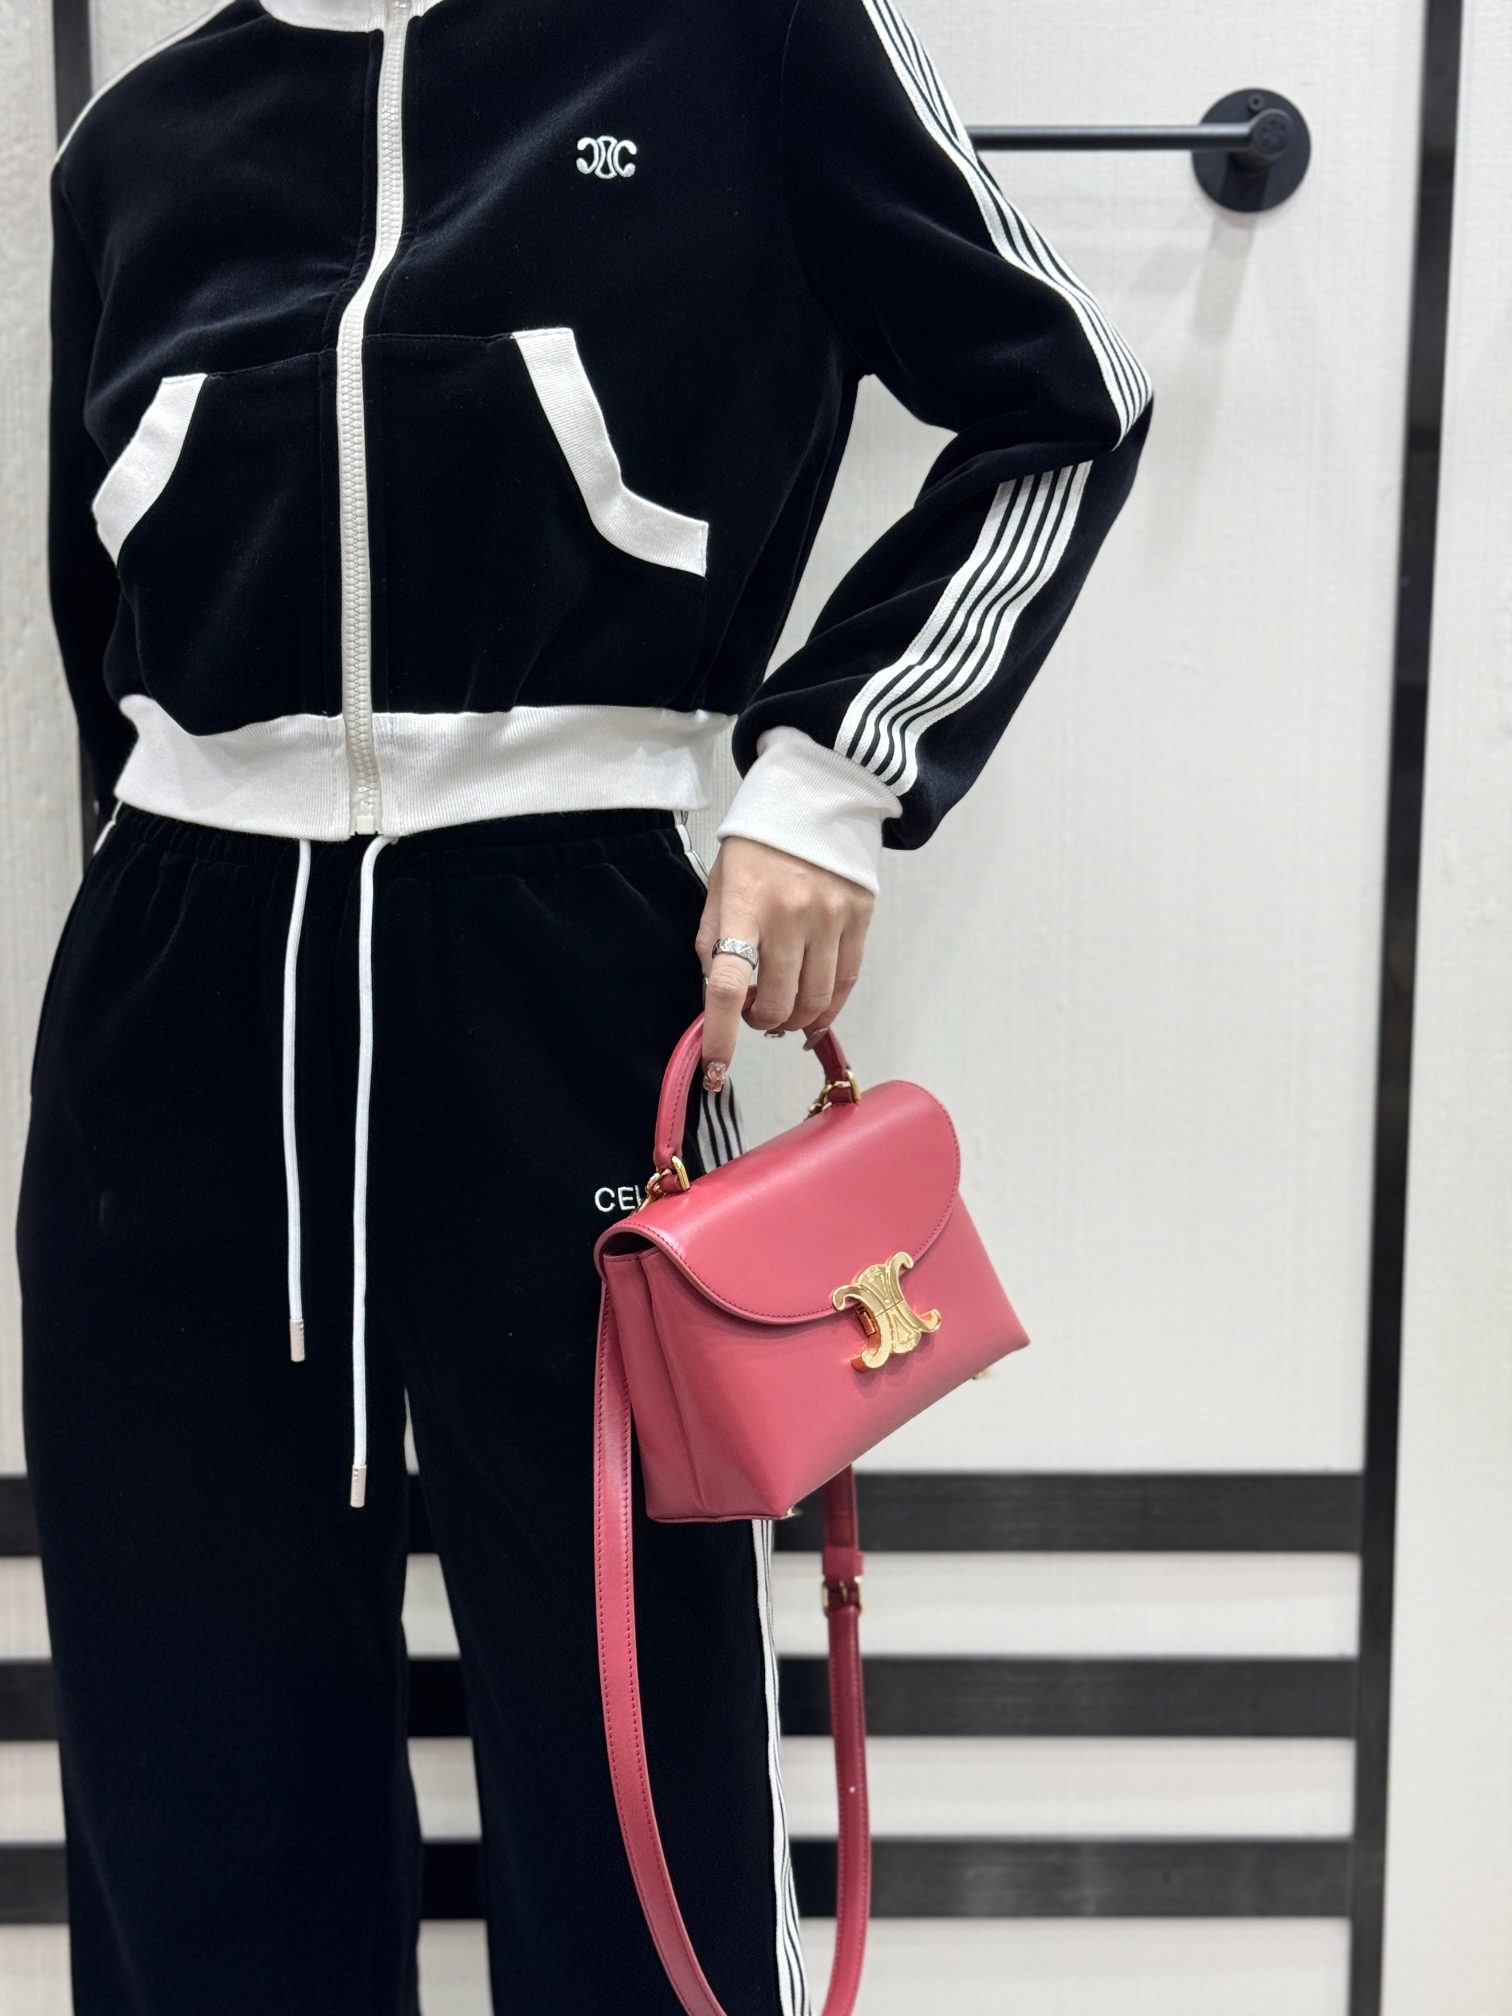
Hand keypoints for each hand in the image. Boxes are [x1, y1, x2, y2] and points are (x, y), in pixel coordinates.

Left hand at [696, 836, 873, 1086]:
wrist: (814, 798)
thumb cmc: (757, 847)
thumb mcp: (719, 885)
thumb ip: (714, 941)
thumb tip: (719, 997)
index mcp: (743, 904)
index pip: (726, 983)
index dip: (721, 1035)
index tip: (717, 1070)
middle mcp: (790, 914)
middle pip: (776, 1002)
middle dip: (759, 1023)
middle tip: (753, 1013)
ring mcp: (830, 917)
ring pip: (815, 1002)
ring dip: (793, 1020)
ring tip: (781, 1012)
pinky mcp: (860, 918)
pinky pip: (845, 983)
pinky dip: (827, 1010)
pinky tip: (813, 1014)